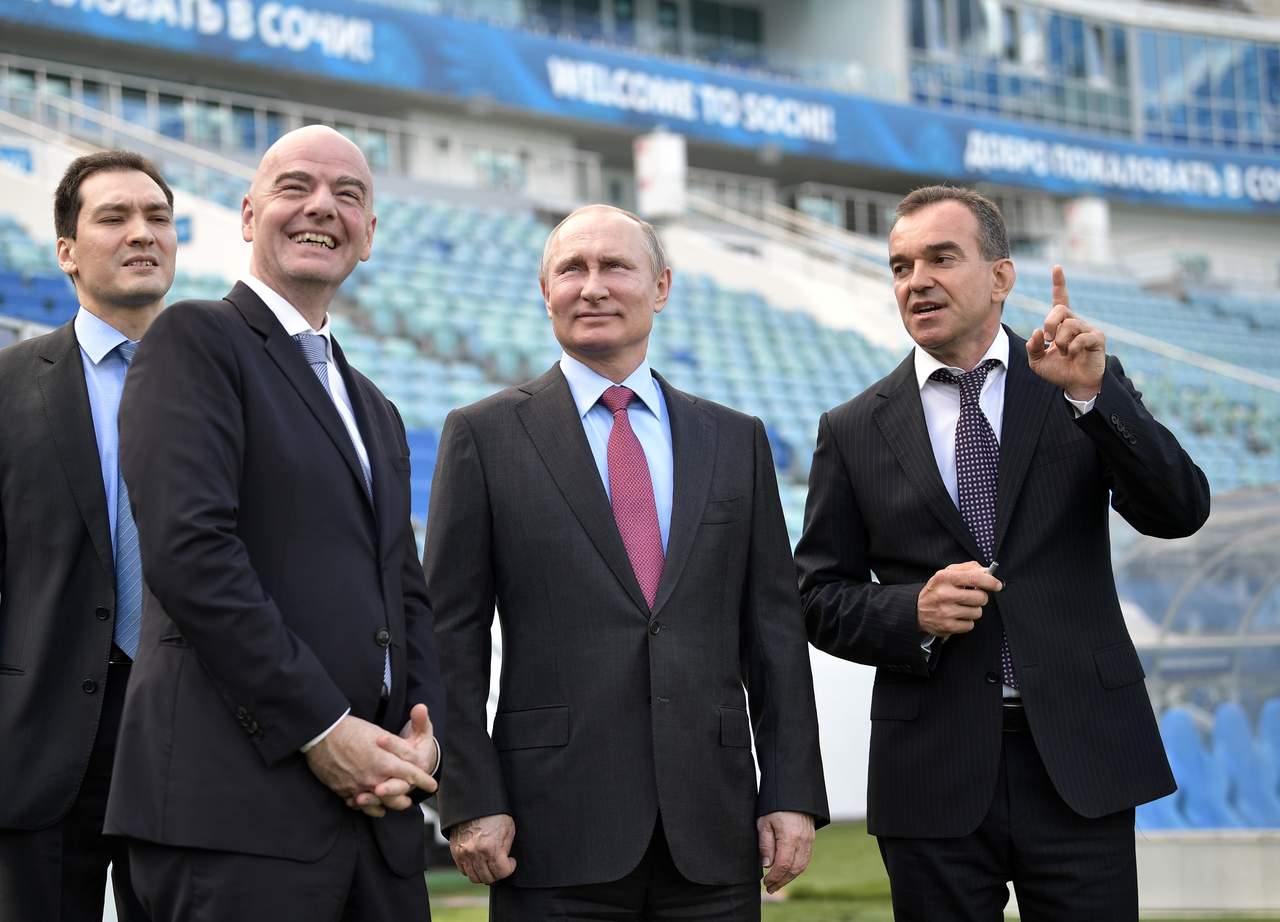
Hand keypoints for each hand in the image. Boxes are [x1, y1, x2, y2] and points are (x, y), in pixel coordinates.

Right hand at [305, 714, 434, 817]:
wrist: (322, 734)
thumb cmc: (352, 730)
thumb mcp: (380, 734)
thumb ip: (397, 748)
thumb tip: (411, 757)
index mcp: (386, 762)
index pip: (412, 775)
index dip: (424, 781)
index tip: (432, 786)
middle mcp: (373, 779)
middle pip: (396, 797)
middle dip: (405, 799)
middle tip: (410, 799)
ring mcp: (357, 787)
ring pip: (377, 805)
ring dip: (386, 805)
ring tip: (392, 805)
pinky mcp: (343, 791)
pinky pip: (358, 805)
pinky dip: (366, 806)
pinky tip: (368, 804)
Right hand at [450, 813, 516, 883]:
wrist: (474, 802)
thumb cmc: (494, 813)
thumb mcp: (508, 829)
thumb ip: (506, 849)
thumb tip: (505, 861)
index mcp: (491, 847)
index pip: (501, 872)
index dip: (510, 868)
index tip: (511, 862)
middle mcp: (475, 853)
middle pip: (487, 878)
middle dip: (497, 874)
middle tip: (501, 865)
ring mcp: (463, 853)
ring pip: (474, 877)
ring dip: (484, 874)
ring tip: (490, 864)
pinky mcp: (455, 851)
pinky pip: (463, 870)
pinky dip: (472, 869)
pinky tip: (479, 860)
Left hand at [758, 811, 814, 893]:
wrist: (793, 789)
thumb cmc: (775, 805)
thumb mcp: (764, 822)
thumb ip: (766, 844)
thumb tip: (767, 864)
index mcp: (790, 836)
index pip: (783, 865)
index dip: (774, 877)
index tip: (765, 882)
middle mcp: (803, 840)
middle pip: (794, 869)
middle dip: (782, 881)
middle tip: (770, 888)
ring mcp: (809, 839)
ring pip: (802, 865)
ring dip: (790, 877)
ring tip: (778, 883)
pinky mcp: (811, 837)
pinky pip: (806, 858)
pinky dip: (797, 868)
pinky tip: (788, 872)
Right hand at [917, 562, 1002, 636]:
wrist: (916, 610)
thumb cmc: (937, 589)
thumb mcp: (947, 573)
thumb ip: (967, 569)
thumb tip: (987, 571)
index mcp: (945, 578)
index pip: (974, 578)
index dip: (990, 581)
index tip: (997, 585)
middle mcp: (944, 594)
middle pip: (980, 597)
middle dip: (981, 597)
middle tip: (973, 597)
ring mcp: (945, 612)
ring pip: (977, 612)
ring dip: (973, 610)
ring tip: (962, 607)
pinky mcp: (946, 626)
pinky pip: (970, 625)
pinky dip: (966, 622)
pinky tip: (957, 617)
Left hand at [1026, 265, 1105, 400]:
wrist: (1075, 385)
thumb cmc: (1058, 370)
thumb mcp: (1037, 360)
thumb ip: (1032, 346)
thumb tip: (1038, 332)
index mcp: (1060, 324)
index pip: (1060, 299)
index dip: (1059, 283)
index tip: (1057, 267)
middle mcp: (1075, 322)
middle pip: (1059, 309)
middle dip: (1049, 323)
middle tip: (1048, 339)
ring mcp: (1087, 328)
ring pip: (1070, 324)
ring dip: (1060, 341)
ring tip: (1062, 352)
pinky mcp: (1097, 338)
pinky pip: (1082, 337)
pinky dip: (1072, 347)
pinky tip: (1072, 354)